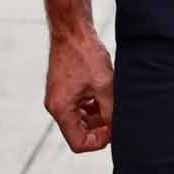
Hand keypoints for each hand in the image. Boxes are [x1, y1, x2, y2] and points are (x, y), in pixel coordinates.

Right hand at [44, 27, 114, 151]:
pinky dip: (92, 105)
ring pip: (80, 120)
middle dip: (99, 128)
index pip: (78, 143)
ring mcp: (58, 98)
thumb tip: (117, 127)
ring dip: (96, 116)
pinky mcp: (63, 89)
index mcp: (61, 109)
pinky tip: (103, 93)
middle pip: (79, 132)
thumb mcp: (104, 85)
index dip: (99, 141)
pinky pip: (78, 107)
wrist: (72, 30)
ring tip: (111, 101)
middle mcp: (56, 106)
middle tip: (116, 116)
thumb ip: (110, 111)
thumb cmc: (85, 54)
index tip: (114, 128)